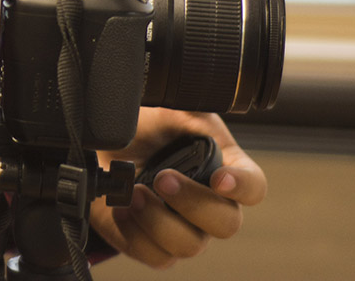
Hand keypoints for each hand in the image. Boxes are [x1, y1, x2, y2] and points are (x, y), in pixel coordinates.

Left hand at [89, 108, 266, 269]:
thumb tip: (194, 97)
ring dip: (158, 219)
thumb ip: (188, 107)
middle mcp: (209, 205)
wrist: (100, 148)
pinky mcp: (153, 245)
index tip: (220, 178)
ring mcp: (183, 229)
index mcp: (223, 168)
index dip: (243, 186)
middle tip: (161, 177)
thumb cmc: (141, 126)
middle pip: (225, 224)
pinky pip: (156, 256)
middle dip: (192, 202)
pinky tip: (121, 207)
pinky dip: (135, 233)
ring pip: (188, 244)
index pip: (253, 187)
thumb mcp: (167, 105)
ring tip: (132, 192)